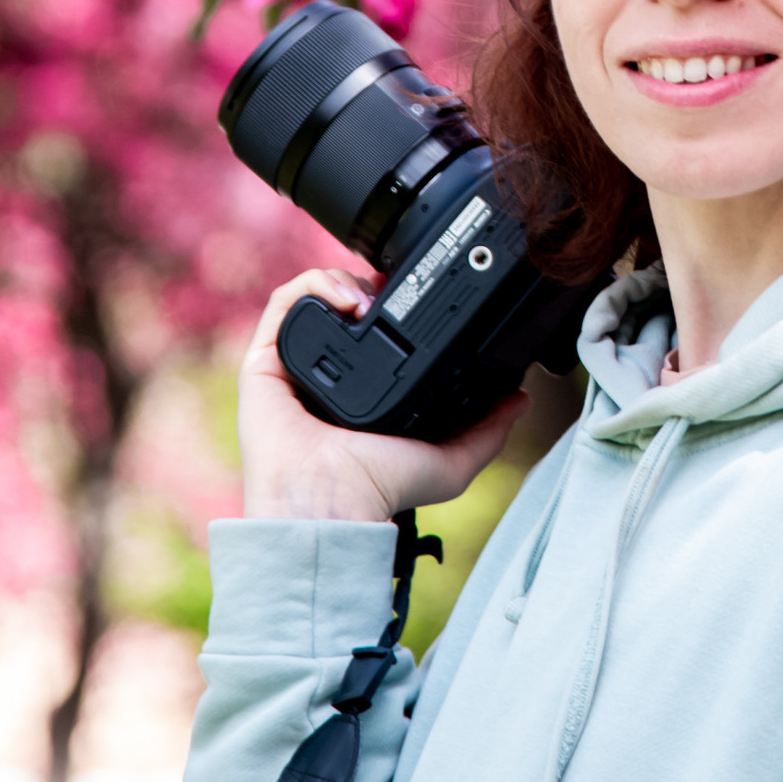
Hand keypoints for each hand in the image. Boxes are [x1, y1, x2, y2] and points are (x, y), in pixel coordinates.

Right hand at [236, 263, 525, 522]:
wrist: (330, 502)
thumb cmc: (379, 491)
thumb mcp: (450, 463)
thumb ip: (486, 431)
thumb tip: (519, 400)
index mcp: (356, 396)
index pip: (368, 335)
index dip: (390, 305)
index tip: (414, 296)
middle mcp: (322, 378)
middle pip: (338, 308)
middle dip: (365, 285)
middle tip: (390, 288)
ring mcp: (290, 368)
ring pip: (310, 298)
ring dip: (341, 279)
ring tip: (368, 294)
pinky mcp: (263, 362)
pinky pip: (282, 304)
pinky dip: (314, 284)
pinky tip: (347, 297)